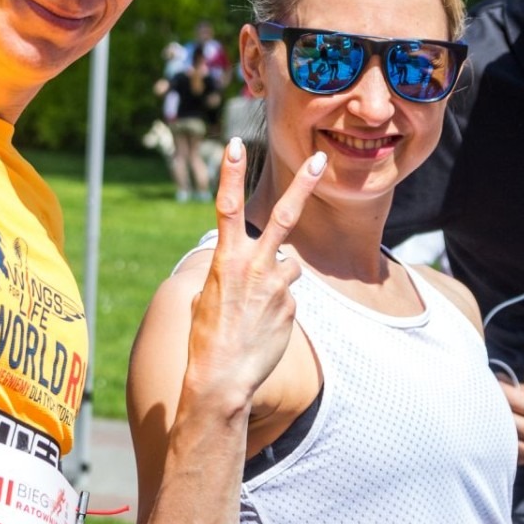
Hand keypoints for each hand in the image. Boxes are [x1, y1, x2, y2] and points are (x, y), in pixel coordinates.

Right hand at [184, 139, 325, 401]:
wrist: (222, 379)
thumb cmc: (205, 338)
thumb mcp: (204, 297)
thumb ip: (225, 274)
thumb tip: (240, 271)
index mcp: (225, 260)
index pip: (226, 207)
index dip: (230, 174)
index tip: (235, 144)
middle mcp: (255, 267)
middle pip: (284, 216)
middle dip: (303, 186)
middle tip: (320, 160)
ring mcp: (277, 287)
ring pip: (288, 266)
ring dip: (277, 278)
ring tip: (255, 309)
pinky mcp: (292, 307)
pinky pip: (287, 297)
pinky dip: (277, 307)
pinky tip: (261, 328)